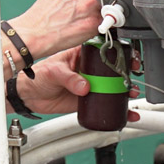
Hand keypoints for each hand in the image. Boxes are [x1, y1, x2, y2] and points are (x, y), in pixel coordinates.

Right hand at [11, 0, 100, 57]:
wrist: (35, 33)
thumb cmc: (44, 13)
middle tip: (84, 7)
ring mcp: (89, 3)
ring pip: (106, 4)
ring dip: (100, 10)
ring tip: (83, 16)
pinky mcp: (94, 21)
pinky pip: (105, 20)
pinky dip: (98, 24)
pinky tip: (83, 25)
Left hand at [16, 46, 143, 118]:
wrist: (29, 96)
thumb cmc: (39, 76)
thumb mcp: (54, 71)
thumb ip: (69, 77)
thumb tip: (85, 86)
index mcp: (82, 54)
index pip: (105, 50)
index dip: (120, 53)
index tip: (128, 58)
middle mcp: (90, 68)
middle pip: (115, 69)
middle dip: (128, 74)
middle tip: (133, 78)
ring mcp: (91, 84)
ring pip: (114, 87)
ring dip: (126, 92)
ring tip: (131, 96)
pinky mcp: (90, 100)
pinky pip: (107, 103)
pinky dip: (119, 109)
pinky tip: (127, 113)